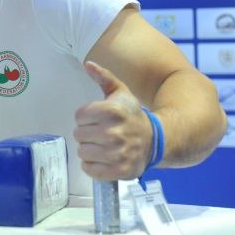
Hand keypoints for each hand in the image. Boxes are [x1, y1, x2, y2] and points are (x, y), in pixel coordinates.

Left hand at [74, 61, 152, 179]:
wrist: (155, 140)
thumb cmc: (132, 115)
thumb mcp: (120, 92)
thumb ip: (103, 77)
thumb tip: (88, 64)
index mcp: (111, 111)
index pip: (79, 116)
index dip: (86, 117)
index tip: (98, 118)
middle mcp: (113, 133)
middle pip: (78, 135)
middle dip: (87, 133)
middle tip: (102, 133)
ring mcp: (117, 154)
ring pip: (82, 152)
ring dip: (90, 150)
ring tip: (104, 145)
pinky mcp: (119, 171)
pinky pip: (89, 169)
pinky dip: (93, 166)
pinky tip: (104, 158)